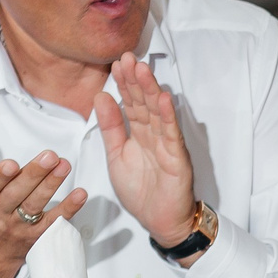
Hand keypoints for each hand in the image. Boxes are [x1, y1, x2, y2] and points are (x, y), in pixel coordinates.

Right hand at [0, 105, 85, 277]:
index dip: (0, 176)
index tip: (11, 165)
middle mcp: (0, 211)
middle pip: (17, 193)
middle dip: (34, 175)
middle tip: (51, 156)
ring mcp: (20, 225)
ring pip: (36, 206)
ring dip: (51, 186)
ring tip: (64, 166)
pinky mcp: (38, 234)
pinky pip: (54, 222)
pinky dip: (69, 209)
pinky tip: (81, 194)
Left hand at [96, 55, 198, 245]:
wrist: (159, 221)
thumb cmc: (141, 191)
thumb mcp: (116, 156)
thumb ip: (110, 128)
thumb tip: (100, 97)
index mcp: (138, 134)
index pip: (130, 104)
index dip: (123, 84)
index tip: (115, 63)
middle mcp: (154, 135)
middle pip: (143, 103)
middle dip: (135, 80)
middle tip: (127, 57)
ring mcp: (167, 145)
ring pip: (157, 113)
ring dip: (150, 90)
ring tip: (142, 69)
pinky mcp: (177, 158)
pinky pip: (171, 135)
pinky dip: (167, 117)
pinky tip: (163, 99)